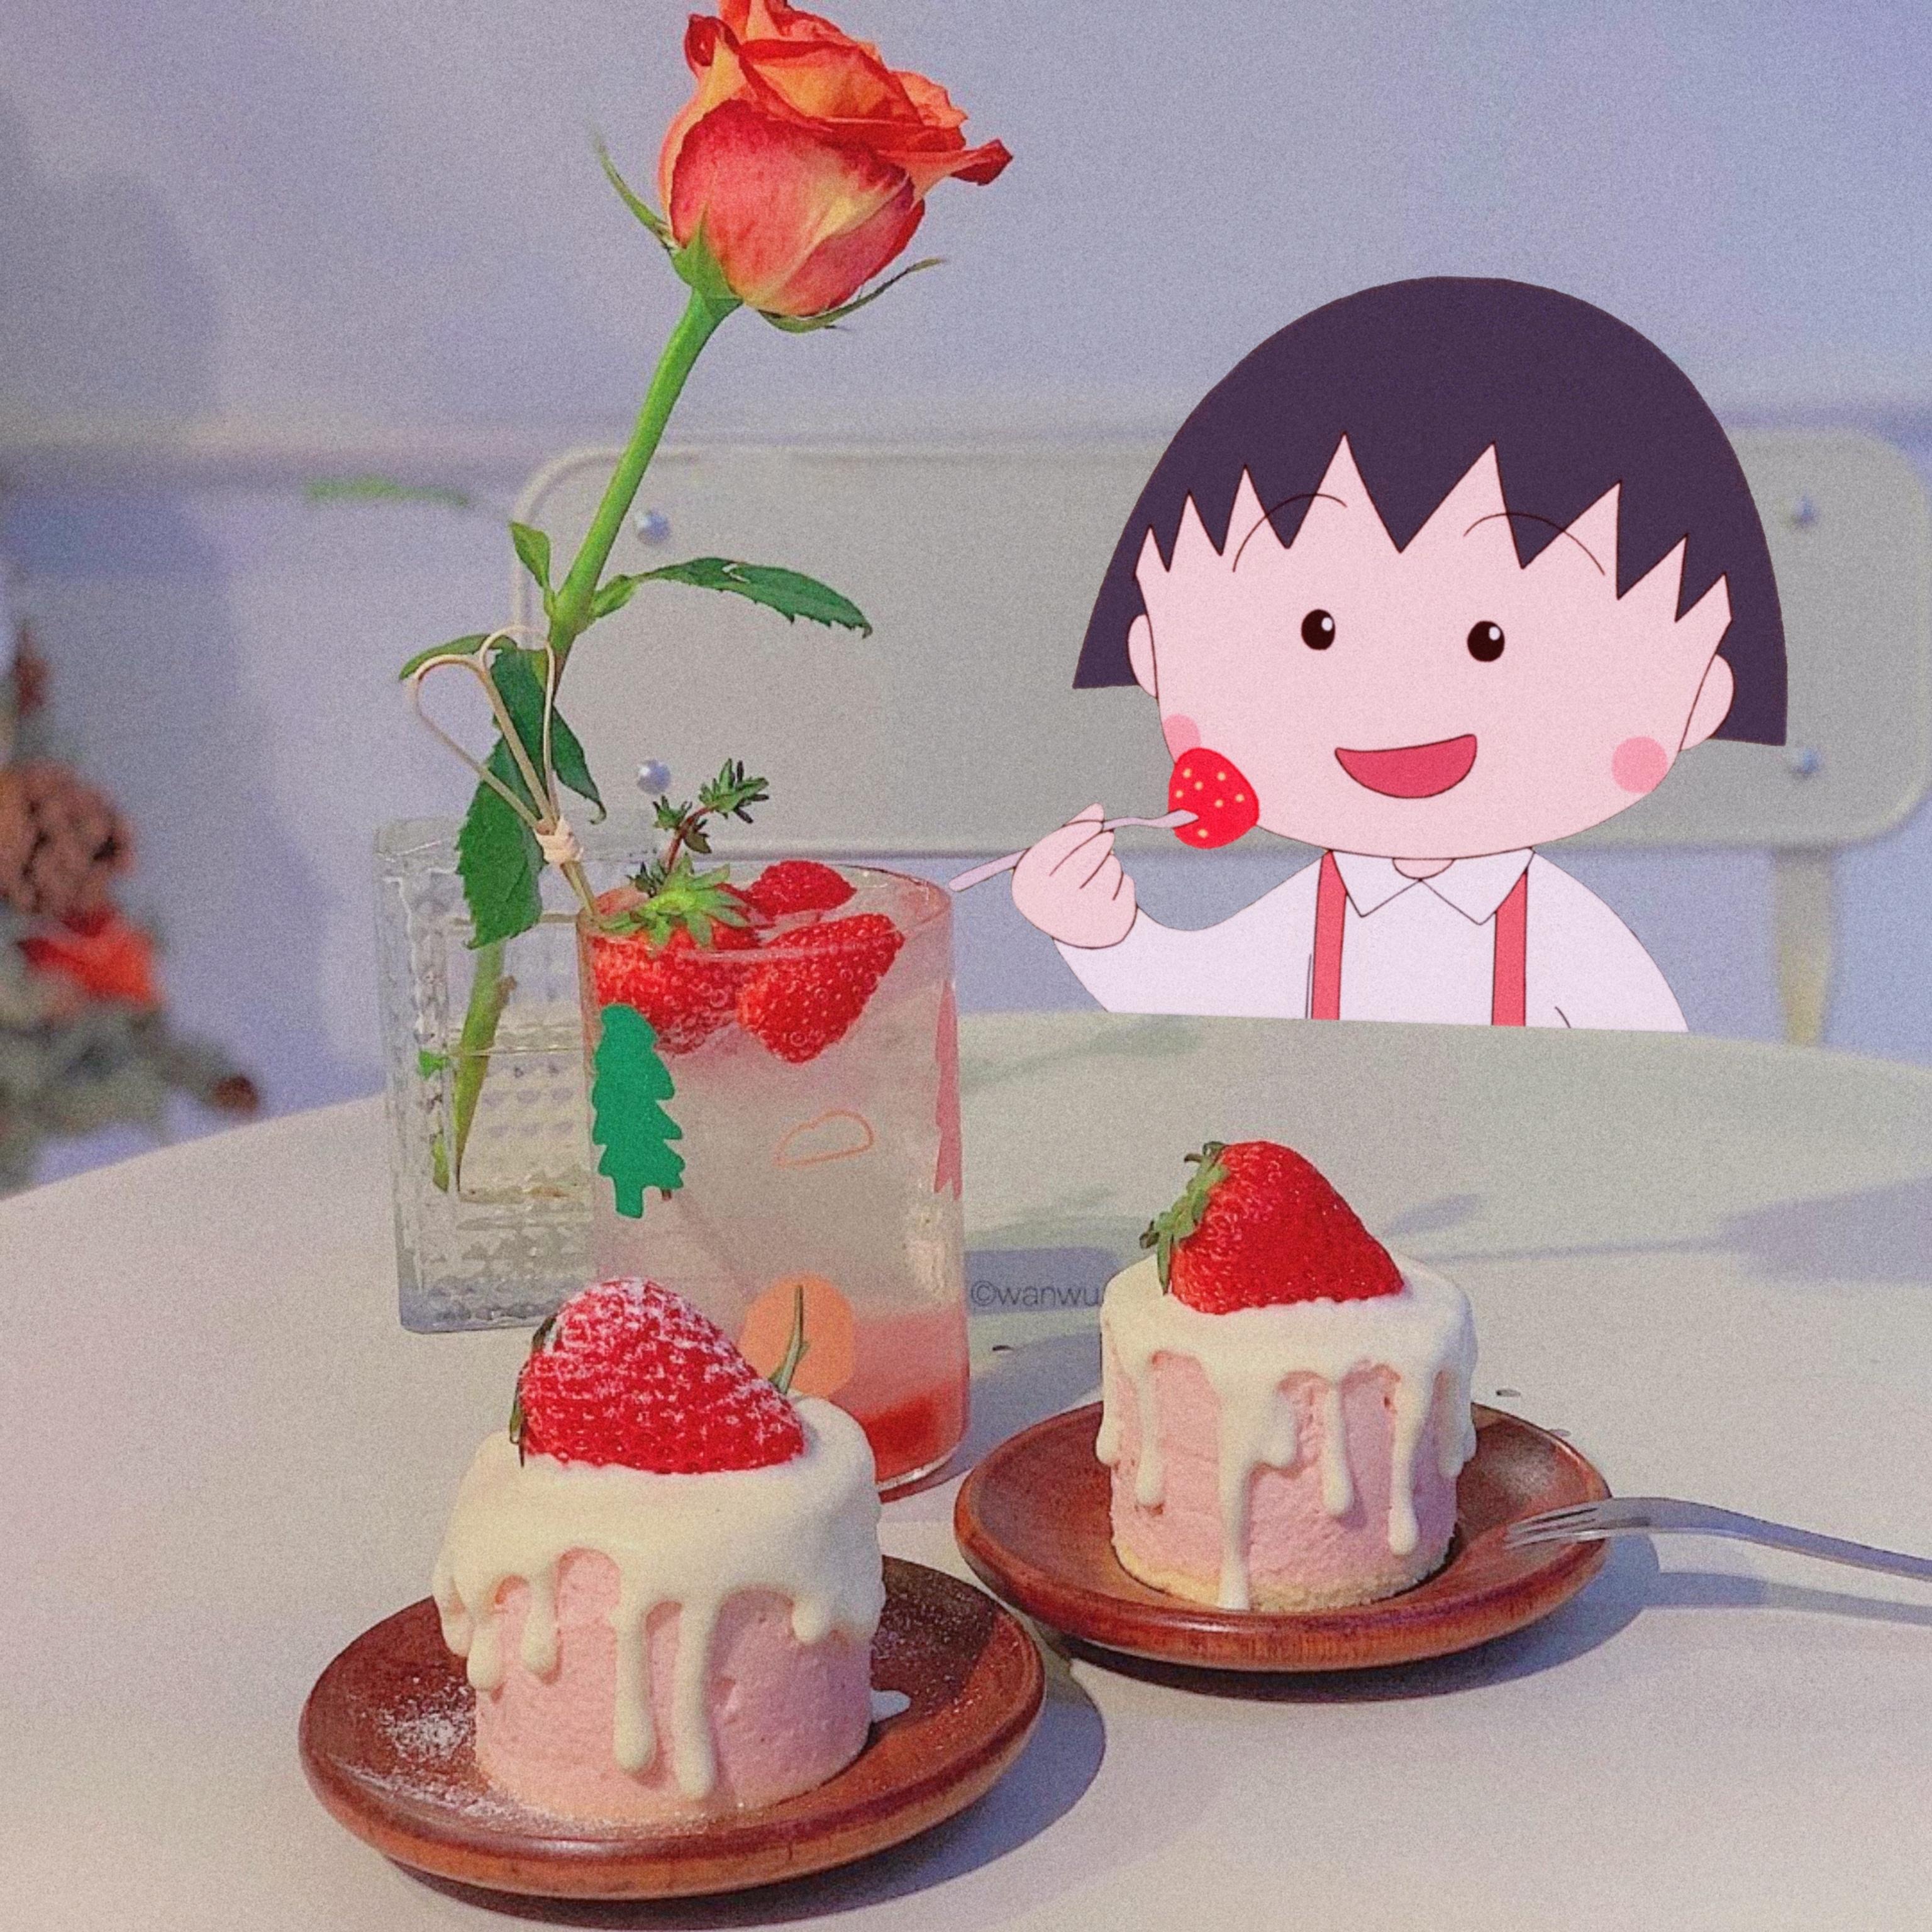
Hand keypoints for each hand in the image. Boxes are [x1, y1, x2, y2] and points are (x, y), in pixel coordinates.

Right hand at [1010, 803, 1136, 947]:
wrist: (1077, 930)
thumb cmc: (1064, 883)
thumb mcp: (1059, 857)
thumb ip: (1073, 831)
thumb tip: (1097, 809)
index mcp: (1026, 887)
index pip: (1051, 851)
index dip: (1077, 832)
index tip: (1096, 822)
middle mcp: (1048, 906)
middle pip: (1081, 862)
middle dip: (1098, 844)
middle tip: (1108, 837)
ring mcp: (1077, 919)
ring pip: (1108, 872)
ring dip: (1111, 864)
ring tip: (1104, 872)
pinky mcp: (1106, 925)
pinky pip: (1124, 886)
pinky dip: (1123, 882)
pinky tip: (1112, 892)